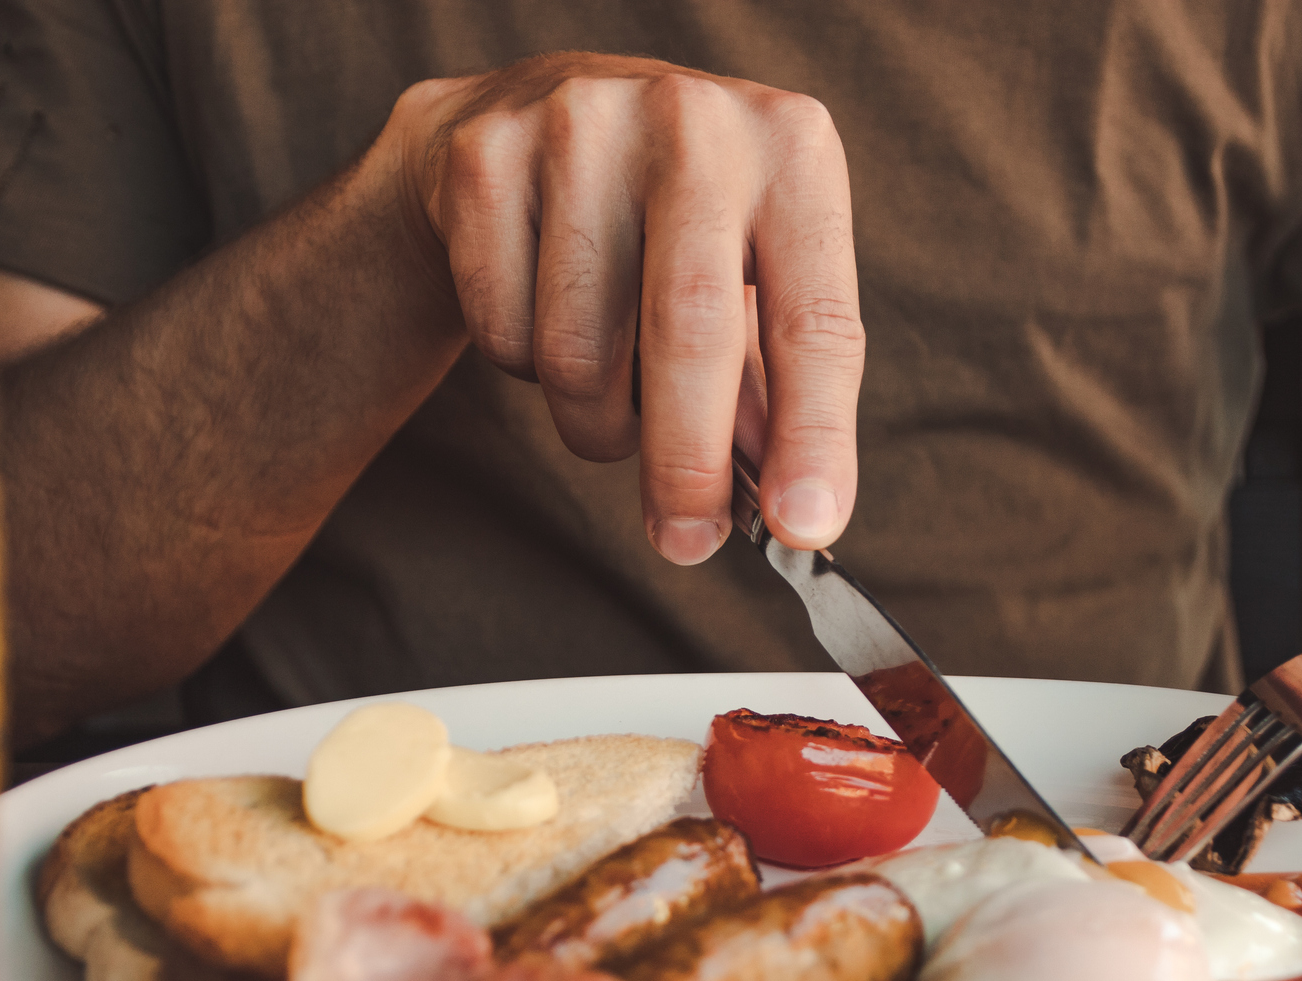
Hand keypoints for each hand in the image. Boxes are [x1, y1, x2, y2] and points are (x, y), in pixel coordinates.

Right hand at [387, 54, 862, 562]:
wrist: (537, 118)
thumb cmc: (676, 227)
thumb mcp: (755, 283)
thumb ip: (773, 395)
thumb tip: (789, 514)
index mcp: (792, 151)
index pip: (816, 320)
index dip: (813, 435)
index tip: (804, 526)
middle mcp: (692, 123)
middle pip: (689, 333)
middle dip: (688, 465)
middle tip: (685, 542)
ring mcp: (579, 127)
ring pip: (579, 353)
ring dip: (597, 423)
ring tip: (611, 393)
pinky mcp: (485, 158)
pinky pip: (505, 332)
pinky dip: (525, 370)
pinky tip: (545, 316)